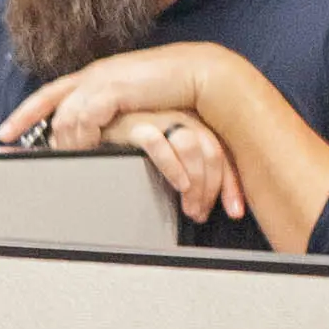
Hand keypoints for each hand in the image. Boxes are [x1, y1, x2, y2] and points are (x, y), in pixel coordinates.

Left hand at [0, 46, 206, 159]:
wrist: (200, 74)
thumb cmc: (172, 90)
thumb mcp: (133, 103)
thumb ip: (112, 115)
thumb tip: (98, 136)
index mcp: (94, 76)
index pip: (49, 95)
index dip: (25, 114)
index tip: (4, 133)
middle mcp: (92, 75)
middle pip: (52, 109)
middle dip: (44, 137)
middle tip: (43, 160)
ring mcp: (101, 79)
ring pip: (66, 118)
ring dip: (68, 144)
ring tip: (76, 162)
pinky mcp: (114, 88)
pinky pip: (85, 118)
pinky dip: (84, 137)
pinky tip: (91, 150)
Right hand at [130, 111, 244, 225]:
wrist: (95, 125)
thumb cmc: (129, 145)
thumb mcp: (167, 155)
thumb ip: (189, 168)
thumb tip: (207, 201)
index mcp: (194, 122)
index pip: (224, 153)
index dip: (232, 186)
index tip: (234, 211)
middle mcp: (181, 115)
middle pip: (211, 152)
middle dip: (210, 190)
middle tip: (199, 214)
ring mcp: (159, 117)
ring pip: (190, 146)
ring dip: (195, 183)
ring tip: (188, 207)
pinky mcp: (135, 124)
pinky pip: (158, 144)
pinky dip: (173, 166)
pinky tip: (177, 184)